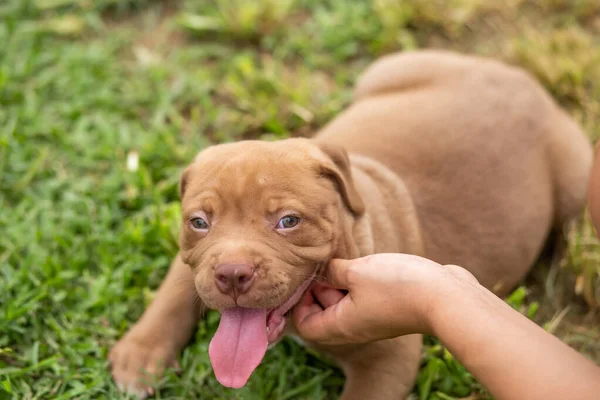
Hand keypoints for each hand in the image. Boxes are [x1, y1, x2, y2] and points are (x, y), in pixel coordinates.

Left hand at [292, 253, 478, 345]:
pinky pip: (364, 296)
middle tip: (326, 263)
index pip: (305, 326)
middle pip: (323, 312)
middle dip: (319, 287)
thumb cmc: (399, 286)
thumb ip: (333, 270)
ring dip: (341, 281)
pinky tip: (366, 263)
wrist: (447, 297)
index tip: (307, 278)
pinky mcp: (389, 307)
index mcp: (341, 325)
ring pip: (345, 301)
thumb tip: (323, 270)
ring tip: (346, 259)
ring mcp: (373, 318)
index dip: (299, 304)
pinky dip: (359, 281)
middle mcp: (355, 326)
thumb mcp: (356, 271)